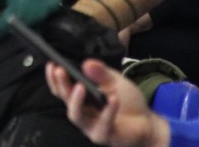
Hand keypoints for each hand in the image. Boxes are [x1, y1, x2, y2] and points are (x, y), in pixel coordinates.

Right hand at [46, 59, 169, 145]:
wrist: (147, 123)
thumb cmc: (127, 102)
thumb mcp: (115, 81)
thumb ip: (101, 72)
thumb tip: (86, 62)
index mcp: (81, 98)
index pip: (61, 89)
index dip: (54, 78)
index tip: (51, 64)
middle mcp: (82, 112)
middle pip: (65, 100)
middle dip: (61, 84)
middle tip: (60, 70)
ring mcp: (91, 126)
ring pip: (76, 115)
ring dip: (76, 100)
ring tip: (80, 86)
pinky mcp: (104, 135)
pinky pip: (103, 124)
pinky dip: (108, 111)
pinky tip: (113, 98)